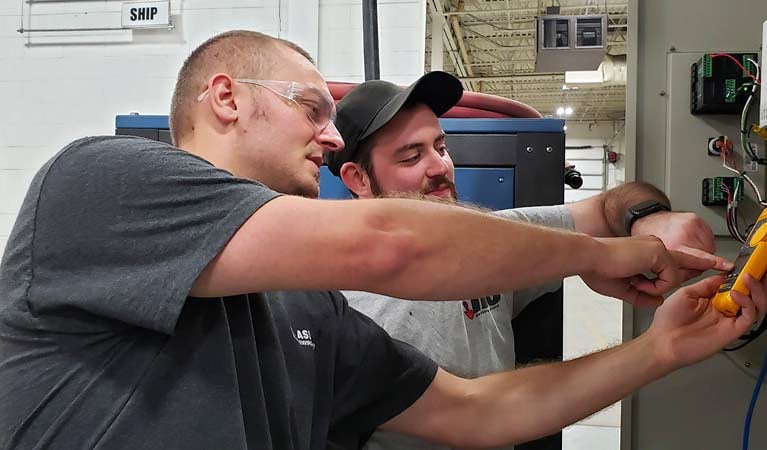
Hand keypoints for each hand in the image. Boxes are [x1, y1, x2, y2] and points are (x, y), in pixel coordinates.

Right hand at [581, 236, 727, 306]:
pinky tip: (636, 281)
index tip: (711, 265)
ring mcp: (657, 248)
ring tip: (632, 283)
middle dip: (707, 263)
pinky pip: (668, 277)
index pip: (675, 260)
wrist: (589, 258)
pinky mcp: (658, 252)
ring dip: (653, 286)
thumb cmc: (598, 269)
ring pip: (673, 275)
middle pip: (684, 261)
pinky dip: (653, 285)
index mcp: (646, 252)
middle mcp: (654, 246)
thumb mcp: (623, 288)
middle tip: (726, 265)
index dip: (693, 264)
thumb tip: (658, 301)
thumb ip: (642, 295)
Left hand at [631, 211, 732, 279]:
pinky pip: (707, 237)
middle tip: (683, 260)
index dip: (715, 263)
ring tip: (683, 247)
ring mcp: (690, 225)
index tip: (728, 265)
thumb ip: (676, 272)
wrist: (646, 220)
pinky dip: (700, 242)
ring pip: (707, 247)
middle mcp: (682, 234)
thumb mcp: (657, 262)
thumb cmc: (651, 240)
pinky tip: (688, 241)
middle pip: (703, 256)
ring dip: (699, 251)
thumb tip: (692, 275)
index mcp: (673, 246)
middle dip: (696, 262)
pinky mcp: (695, 219)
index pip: (698, 258)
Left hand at [647, 274, 766, 369]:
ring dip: (757, 290)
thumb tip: (723, 275)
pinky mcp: (732, 331)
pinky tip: (736, 294)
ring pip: (756, 305)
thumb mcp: (686, 293)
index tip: (747, 264)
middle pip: (750, 295)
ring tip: (749, 278)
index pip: (735, 285)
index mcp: (713, 299)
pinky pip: (749, 317)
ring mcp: (729, 320)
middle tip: (758, 269)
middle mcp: (724, 309)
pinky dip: (748, 304)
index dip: (742, 275)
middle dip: (757, 282)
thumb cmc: (669, 320)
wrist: (663, 342)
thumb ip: (706, 285)